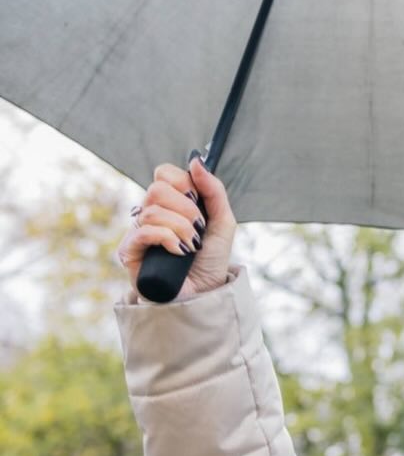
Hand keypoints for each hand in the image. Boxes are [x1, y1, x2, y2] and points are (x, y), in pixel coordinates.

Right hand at [117, 156, 236, 299]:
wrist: (204, 295)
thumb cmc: (210, 261)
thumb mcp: (222, 222)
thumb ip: (213, 190)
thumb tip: (195, 160)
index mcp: (170, 204)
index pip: (164, 173)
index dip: (182, 182)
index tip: (198, 201)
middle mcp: (150, 214)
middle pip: (156, 188)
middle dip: (185, 208)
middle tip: (197, 227)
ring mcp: (138, 233)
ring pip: (152, 211)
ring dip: (181, 228)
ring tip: (190, 245)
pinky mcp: (129, 253)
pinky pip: (144, 231)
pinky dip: (168, 238)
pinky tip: (179, 252)